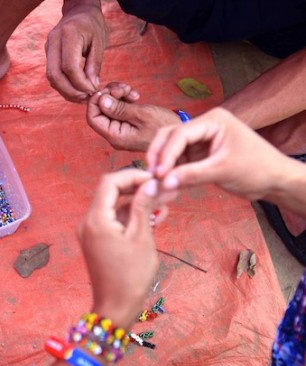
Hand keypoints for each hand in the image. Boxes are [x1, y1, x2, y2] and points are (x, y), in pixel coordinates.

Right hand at [45, 0, 106, 101]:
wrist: (78, 11)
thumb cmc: (92, 25)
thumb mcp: (100, 42)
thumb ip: (95, 65)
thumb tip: (92, 87)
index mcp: (69, 35)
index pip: (69, 66)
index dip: (80, 83)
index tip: (93, 90)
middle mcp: (54, 41)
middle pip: (55, 75)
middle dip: (70, 91)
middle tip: (85, 98)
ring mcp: (48, 48)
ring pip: (51, 77)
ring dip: (65, 91)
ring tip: (82, 97)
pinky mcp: (48, 54)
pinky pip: (52, 75)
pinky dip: (63, 86)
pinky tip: (75, 90)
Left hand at [78, 169, 164, 327]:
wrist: (116, 307)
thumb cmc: (131, 275)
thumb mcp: (141, 237)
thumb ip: (143, 206)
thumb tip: (150, 183)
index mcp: (95, 219)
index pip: (110, 182)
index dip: (133, 175)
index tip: (155, 179)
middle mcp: (88, 222)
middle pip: (112, 193)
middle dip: (139, 189)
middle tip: (165, 189)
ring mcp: (91, 232)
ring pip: (115, 207)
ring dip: (139, 203)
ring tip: (167, 202)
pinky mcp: (98, 241)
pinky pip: (114, 221)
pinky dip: (132, 218)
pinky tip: (156, 217)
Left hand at [87, 82, 179, 150]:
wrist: (180, 133)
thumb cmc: (164, 127)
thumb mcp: (142, 115)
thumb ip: (119, 109)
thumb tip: (100, 101)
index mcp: (115, 136)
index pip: (92, 118)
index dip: (96, 102)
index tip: (108, 91)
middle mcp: (114, 134)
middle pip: (99, 110)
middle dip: (108, 95)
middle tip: (123, 88)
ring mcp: (120, 128)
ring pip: (108, 106)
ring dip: (117, 94)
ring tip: (131, 91)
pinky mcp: (127, 122)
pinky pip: (118, 107)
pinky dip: (123, 98)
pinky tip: (134, 96)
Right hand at [146, 107, 290, 200]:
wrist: (274, 180)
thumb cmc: (257, 168)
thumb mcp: (223, 170)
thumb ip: (192, 175)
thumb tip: (163, 182)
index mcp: (213, 120)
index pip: (180, 134)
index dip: (167, 153)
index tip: (158, 173)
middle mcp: (204, 126)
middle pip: (170, 137)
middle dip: (159, 156)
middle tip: (151, 176)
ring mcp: (200, 140)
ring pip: (171, 149)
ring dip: (163, 165)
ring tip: (157, 182)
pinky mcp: (199, 155)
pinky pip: (179, 161)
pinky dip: (172, 172)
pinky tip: (167, 184)